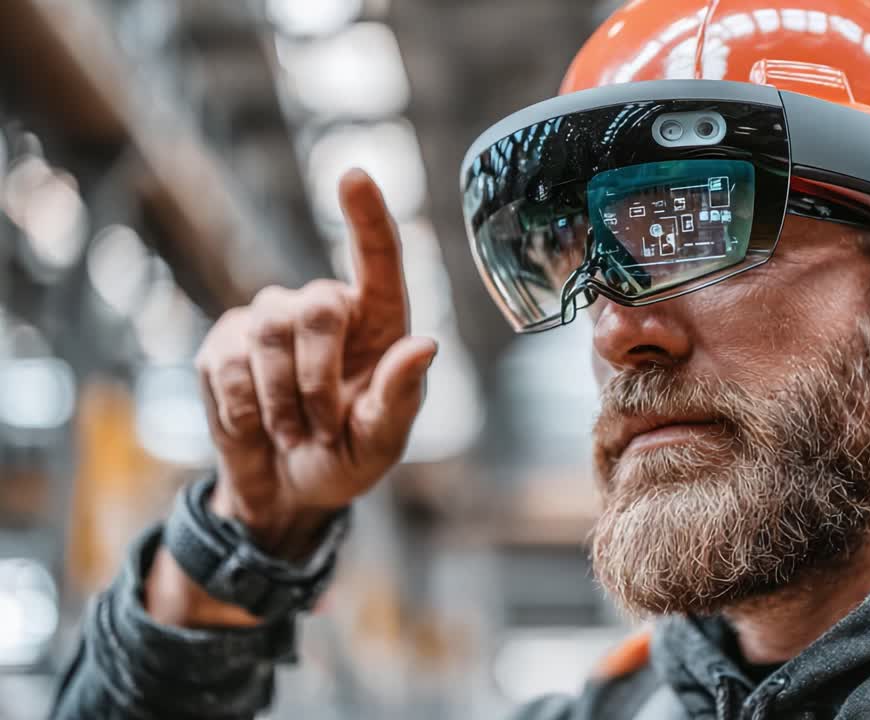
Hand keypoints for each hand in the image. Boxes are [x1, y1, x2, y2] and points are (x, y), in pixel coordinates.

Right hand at [195, 169, 436, 555]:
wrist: (285, 492)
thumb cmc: (347, 458)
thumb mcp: (382, 441)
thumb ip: (401, 396)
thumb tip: (425, 344)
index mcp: (378, 322)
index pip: (377, 259)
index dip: (367, 216)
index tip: (354, 176)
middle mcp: (326, 308)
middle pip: (317, 307)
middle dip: (316, 380)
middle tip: (317, 429)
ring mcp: (270, 320)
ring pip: (268, 335)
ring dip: (280, 401)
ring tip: (292, 433)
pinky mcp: (223, 343)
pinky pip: (226, 364)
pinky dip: (244, 409)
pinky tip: (257, 427)